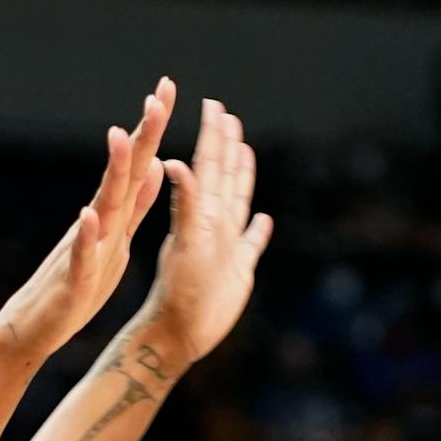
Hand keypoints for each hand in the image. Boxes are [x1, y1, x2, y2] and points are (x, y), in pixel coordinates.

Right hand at [0, 80, 173, 363]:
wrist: (34, 327)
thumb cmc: (77, 288)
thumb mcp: (117, 243)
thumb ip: (135, 208)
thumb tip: (153, 166)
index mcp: (114, 217)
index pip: (138, 166)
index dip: (152, 130)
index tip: (167, 88)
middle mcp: (98, 224)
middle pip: (124, 174)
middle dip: (142, 136)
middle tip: (158, 97)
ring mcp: (85, 249)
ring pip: (102, 206)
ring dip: (113, 172)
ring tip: (121, 136)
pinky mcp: (73, 281)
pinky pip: (81, 257)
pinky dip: (86, 237)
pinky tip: (89, 217)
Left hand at [134, 98, 273, 365]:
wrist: (177, 335)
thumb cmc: (178, 295)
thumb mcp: (184, 245)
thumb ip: (186, 205)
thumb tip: (177, 163)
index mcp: (202, 216)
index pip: (208, 166)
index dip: (212, 136)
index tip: (212, 105)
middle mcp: (214, 225)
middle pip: (223, 176)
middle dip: (225, 144)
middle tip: (225, 113)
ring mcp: (226, 246)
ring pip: (236, 202)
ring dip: (240, 175)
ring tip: (244, 150)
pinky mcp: (237, 270)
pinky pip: (250, 244)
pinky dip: (257, 231)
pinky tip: (263, 219)